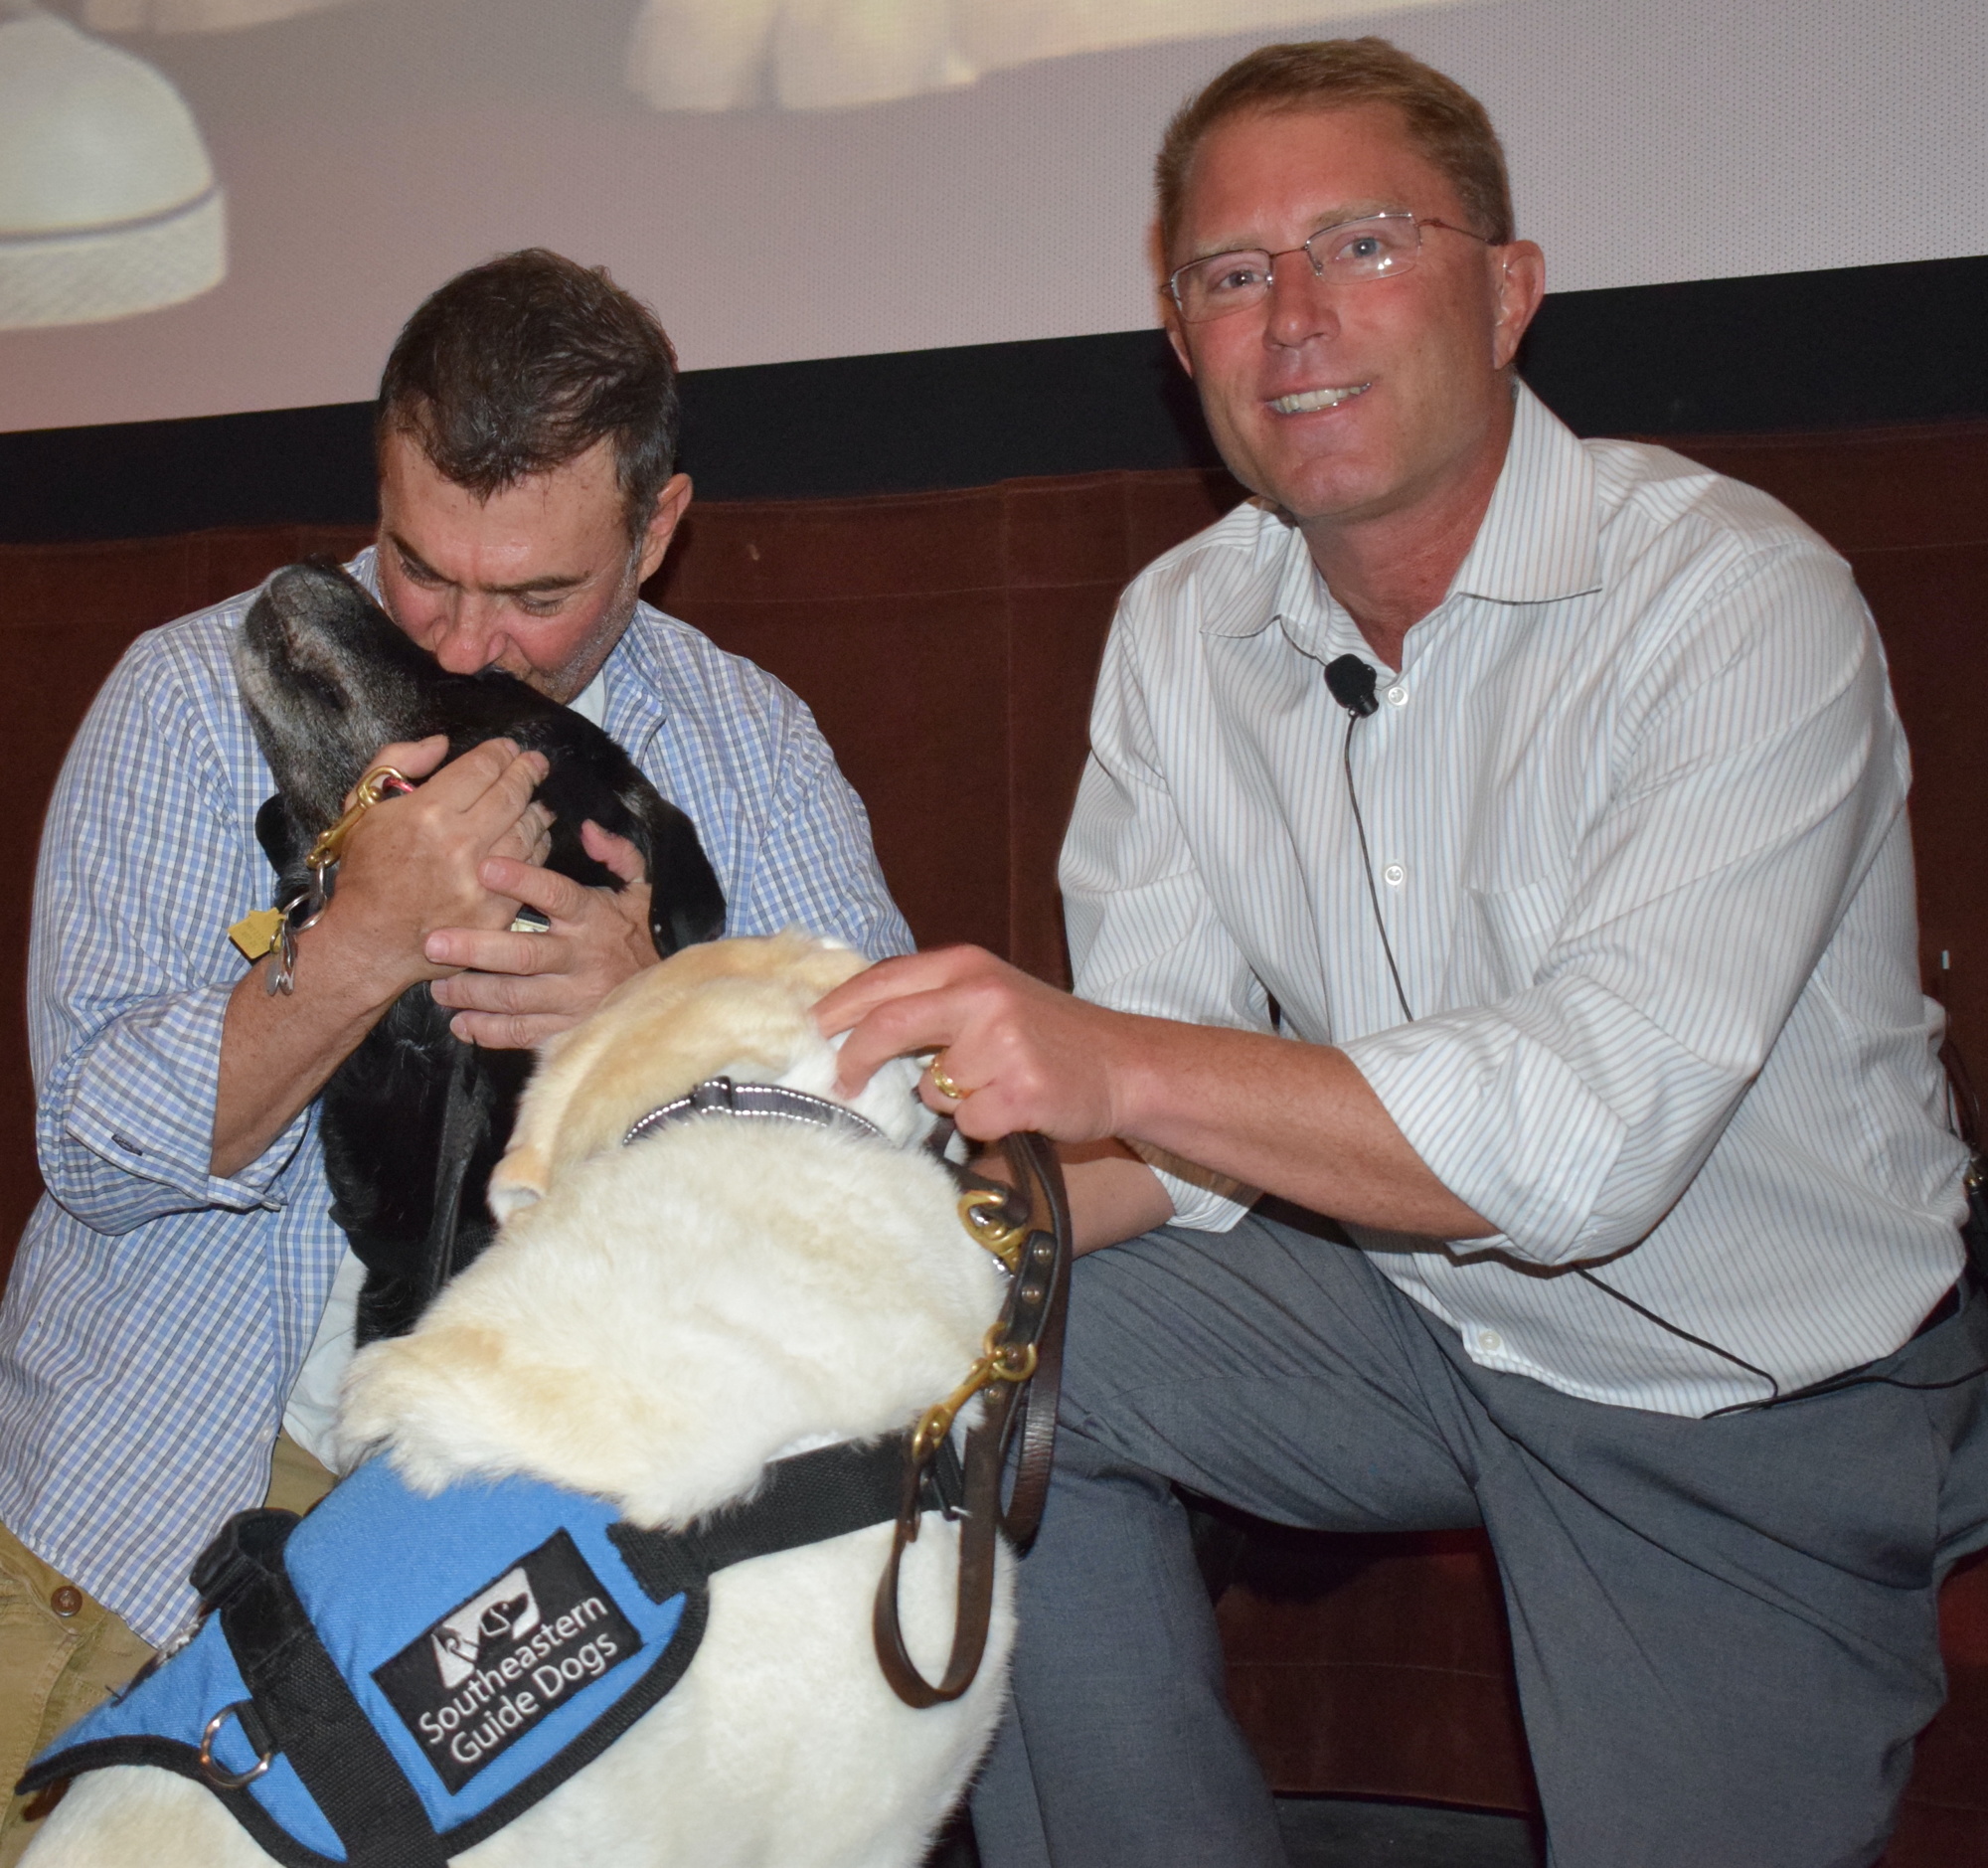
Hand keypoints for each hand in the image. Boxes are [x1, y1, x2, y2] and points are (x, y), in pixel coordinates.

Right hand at [323, 736, 550, 996]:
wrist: (368, 940)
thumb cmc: (365, 872)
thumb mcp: (362, 808)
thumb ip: (396, 763)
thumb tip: (441, 743)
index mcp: (427, 813)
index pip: (481, 768)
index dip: (500, 753)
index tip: (509, 749)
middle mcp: (460, 843)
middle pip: (512, 794)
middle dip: (527, 772)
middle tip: (536, 763)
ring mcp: (483, 879)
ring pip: (528, 829)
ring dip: (536, 809)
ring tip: (536, 800)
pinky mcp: (498, 909)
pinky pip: (532, 868)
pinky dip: (538, 847)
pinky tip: (534, 838)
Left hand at [427, 820, 656, 1047]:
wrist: (672, 992)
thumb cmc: (643, 932)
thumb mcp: (642, 888)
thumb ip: (617, 854)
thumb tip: (588, 828)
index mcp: (593, 917)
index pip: (557, 894)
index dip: (523, 881)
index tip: (486, 867)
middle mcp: (581, 958)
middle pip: (523, 954)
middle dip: (475, 948)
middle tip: (434, 943)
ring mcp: (574, 997)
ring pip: (516, 997)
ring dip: (473, 992)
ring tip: (439, 987)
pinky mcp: (570, 1028)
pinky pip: (525, 1033)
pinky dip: (491, 1031)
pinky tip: (462, 1023)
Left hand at [814, 945, 1140, 1144]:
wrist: (1124, 1064)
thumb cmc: (1048, 1034)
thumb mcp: (989, 994)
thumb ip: (931, 999)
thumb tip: (850, 1025)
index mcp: (967, 965)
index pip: (881, 982)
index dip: (835, 1010)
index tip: (806, 1034)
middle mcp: (981, 996)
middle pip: (886, 1026)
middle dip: (853, 1060)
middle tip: (840, 1084)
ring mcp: (1002, 1043)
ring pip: (931, 1088)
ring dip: (950, 1101)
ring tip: (993, 1087)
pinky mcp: (1020, 1091)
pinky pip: (968, 1123)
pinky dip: (984, 1126)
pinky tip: (1015, 1109)